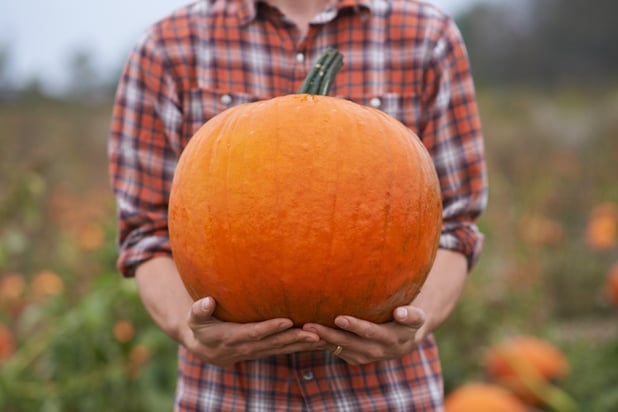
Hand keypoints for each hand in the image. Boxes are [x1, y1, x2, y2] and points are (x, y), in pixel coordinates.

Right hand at [184, 297, 322, 365]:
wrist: (205, 349)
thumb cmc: (200, 327)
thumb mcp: (194, 319)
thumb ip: (199, 310)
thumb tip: (207, 301)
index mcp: (232, 338)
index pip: (254, 333)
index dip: (270, 328)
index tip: (287, 321)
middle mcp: (247, 348)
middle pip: (275, 343)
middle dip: (295, 338)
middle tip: (316, 333)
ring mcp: (258, 351)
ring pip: (284, 349)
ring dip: (303, 345)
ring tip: (325, 338)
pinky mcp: (265, 351)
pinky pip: (286, 350)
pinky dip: (302, 347)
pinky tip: (320, 341)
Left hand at [302, 305, 425, 364]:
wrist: (407, 339)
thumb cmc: (409, 319)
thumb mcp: (417, 316)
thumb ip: (410, 314)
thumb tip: (400, 312)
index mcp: (393, 340)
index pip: (372, 333)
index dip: (357, 326)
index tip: (340, 317)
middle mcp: (378, 352)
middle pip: (351, 344)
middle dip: (331, 334)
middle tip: (311, 324)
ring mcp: (366, 357)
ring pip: (342, 350)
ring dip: (323, 340)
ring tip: (306, 328)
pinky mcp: (356, 358)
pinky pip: (338, 352)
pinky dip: (324, 344)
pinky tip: (309, 334)